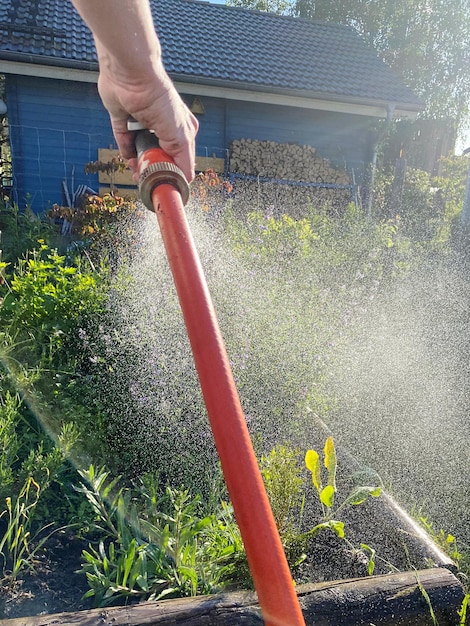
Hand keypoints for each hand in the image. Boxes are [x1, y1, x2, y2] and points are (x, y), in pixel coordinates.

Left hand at [97, 61, 198, 182]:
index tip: (165, 183)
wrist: (131, 75)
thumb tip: (186, 180)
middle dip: (154, 171)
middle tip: (148, 177)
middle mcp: (165, 129)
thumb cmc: (160, 98)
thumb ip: (184, 161)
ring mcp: (144, 126)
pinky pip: (125, 143)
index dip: (173, 174)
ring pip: (142, 154)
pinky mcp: (125, 122)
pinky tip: (129, 155)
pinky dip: (126, 151)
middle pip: (160, 160)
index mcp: (183, 131)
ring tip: (137, 168)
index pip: (181, 162)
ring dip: (139, 164)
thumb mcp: (180, 136)